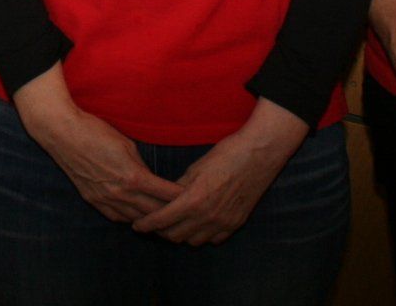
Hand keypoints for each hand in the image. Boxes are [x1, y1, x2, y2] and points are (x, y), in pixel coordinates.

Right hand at [14, 66, 181, 222]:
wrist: (63, 133)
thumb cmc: (96, 131)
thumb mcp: (126, 144)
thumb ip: (140, 165)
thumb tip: (150, 177)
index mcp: (134, 176)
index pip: (166, 195)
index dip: (181, 198)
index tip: (194, 198)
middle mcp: (121, 193)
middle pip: (153, 212)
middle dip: (170, 214)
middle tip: (183, 216)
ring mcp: (106, 199)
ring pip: (135, 218)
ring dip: (150, 219)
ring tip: (164, 222)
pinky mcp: (93, 200)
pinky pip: (116, 216)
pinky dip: (129, 217)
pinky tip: (136, 216)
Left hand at [132, 99, 306, 245]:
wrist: (258, 154)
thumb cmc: (225, 154)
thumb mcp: (195, 167)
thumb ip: (179, 187)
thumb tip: (167, 197)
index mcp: (193, 200)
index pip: (162, 220)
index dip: (146, 225)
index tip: (137, 226)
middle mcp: (207, 216)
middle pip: (175, 235)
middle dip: (161, 231)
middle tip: (154, 223)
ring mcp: (223, 222)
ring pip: (193, 241)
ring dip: (181, 234)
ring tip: (176, 224)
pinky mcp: (236, 223)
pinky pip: (213, 239)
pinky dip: (202, 235)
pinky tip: (198, 224)